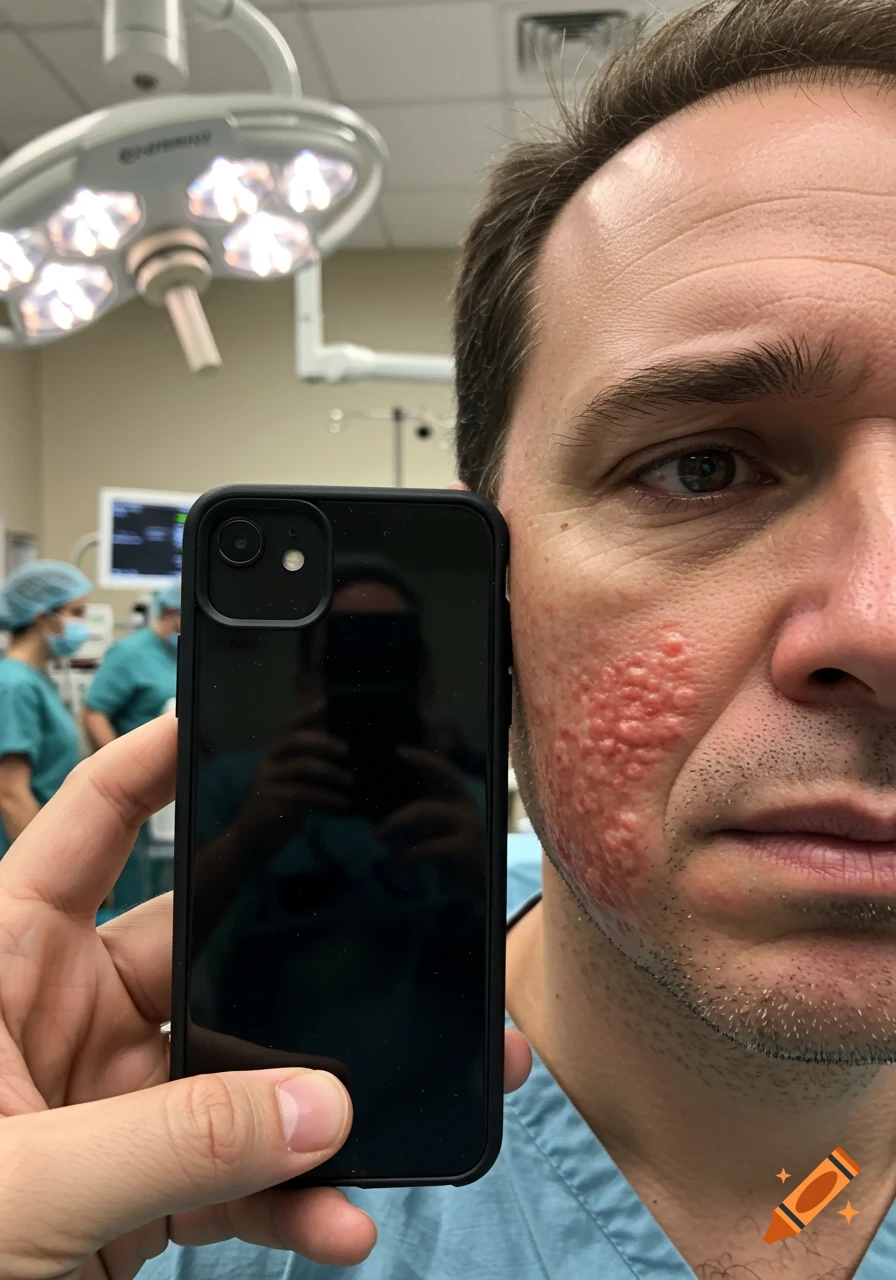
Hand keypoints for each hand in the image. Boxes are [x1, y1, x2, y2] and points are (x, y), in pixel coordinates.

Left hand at [0, 714, 531, 1277]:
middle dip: (293, 970)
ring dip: (309, 1110)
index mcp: (1, 965)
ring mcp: (103, 1105)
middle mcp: (57, 1017)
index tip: (236, 718)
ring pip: (231, 1077)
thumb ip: (173, 1144)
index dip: (156, 763)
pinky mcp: (133, 1186)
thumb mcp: (24, 1190)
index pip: (88, 830)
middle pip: (198, 954)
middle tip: (385, 949)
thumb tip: (323, 1108)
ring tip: (383, 1125)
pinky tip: (335, 1221)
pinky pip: (230, 1172)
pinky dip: (287, 1198)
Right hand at [233, 710, 353, 851]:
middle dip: (324, 742)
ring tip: (350, 781)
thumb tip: (340, 750)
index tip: (326, 703)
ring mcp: (268, 781)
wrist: (251, 841)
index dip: (306, 714)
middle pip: (295, 740)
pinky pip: (306, 794)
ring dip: (331, 773)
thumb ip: (306, 764)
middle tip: (347, 751)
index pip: (288, 727)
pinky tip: (344, 804)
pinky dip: (329, 797)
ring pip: (303, 766)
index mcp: (272, 754)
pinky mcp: (273, 801)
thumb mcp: (290, 782)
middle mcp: (267, 762)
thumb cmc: (277, 807)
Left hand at [375, 746, 487, 885]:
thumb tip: (376, 809)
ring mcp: (467, 823)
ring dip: (396, 820)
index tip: (398, 750)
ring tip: (376, 834)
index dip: (423, 757)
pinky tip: (396, 861)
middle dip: (422, 761)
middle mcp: (464, 804)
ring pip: (427, 809)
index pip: (442, 769)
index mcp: (455, 798)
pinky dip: (409, 853)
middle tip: (396, 754)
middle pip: (446, 773)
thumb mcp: (432, 829)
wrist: (480, 880)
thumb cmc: (450, 850)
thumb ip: (414, 816)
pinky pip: (432, 845)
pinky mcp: (465, 846)